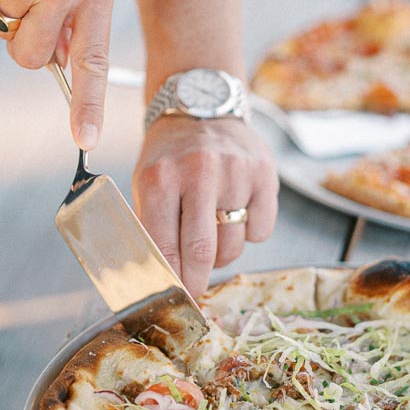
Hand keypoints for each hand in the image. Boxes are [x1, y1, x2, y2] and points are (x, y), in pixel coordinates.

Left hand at [133, 117, 278, 297]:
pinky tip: (237, 216)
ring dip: (222, 256)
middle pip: (202, 252)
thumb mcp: (146, 183)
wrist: (202, 109)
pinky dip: (249, 235)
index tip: (175, 300)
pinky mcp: (264, 173)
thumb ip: (150, 227)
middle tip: (195, 291)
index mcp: (160, 178)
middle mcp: (198, 171)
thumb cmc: (170, 157)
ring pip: (234, 246)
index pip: (165, 247)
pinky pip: (261, 231)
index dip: (170, 282)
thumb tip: (157, 281)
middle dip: (197, 282)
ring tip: (213, 238)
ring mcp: (235, 171)